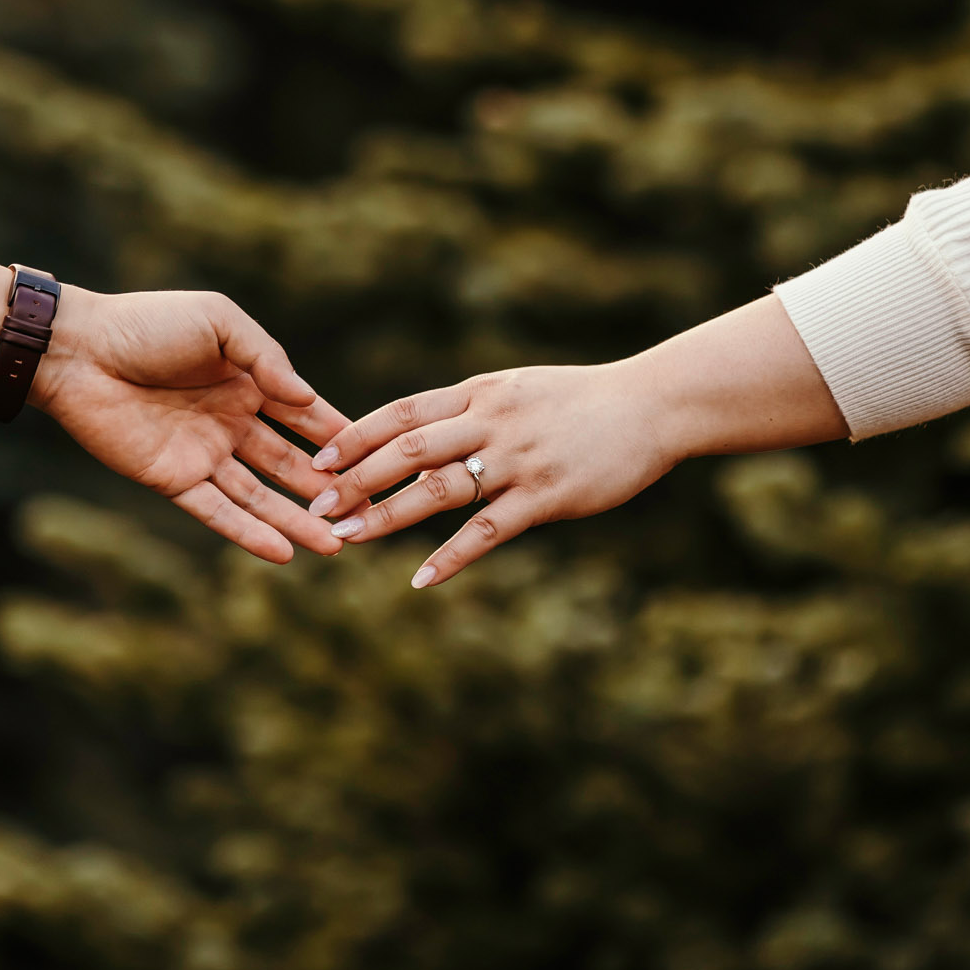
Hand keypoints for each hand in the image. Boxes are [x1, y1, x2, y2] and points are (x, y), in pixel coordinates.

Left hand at [30, 287, 349, 562]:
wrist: (77, 349)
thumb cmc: (146, 323)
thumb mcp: (218, 323)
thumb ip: (266, 358)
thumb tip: (308, 400)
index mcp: (247, 381)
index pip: (304, 416)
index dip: (339, 438)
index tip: (381, 460)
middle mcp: (231, 422)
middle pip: (289, 463)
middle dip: (326, 489)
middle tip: (367, 516)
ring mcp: (203, 453)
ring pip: (259, 495)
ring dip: (296, 521)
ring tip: (335, 547)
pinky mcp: (172, 479)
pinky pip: (216, 511)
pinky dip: (248, 533)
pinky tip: (284, 553)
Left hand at [305, 297, 848, 586]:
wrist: (651, 405)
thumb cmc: (581, 401)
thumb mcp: (517, 391)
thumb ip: (468, 413)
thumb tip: (414, 445)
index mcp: (480, 392)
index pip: (402, 411)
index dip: (356, 435)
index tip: (319, 459)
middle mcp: (491, 420)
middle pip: (409, 448)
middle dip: (358, 478)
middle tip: (318, 504)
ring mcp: (518, 458)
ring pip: (439, 488)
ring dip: (389, 516)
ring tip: (349, 539)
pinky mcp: (546, 495)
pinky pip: (489, 529)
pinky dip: (452, 555)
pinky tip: (421, 578)